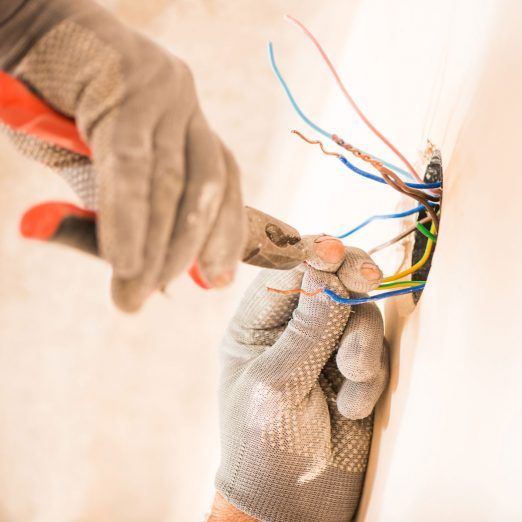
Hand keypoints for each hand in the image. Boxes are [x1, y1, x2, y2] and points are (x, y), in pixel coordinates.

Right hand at [0, 0, 243, 310]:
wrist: (29, 40)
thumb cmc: (63, 110)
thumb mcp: (94, 170)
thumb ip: (116, 214)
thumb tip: (132, 270)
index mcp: (189, 124)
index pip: (224, 183)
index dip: (225, 233)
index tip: (219, 278)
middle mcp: (185, 106)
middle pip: (202, 187)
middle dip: (181, 249)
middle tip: (151, 294)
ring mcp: (162, 93)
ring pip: (170, 180)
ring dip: (155, 242)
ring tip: (135, 285)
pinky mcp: (127, 87)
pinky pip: (130, 165)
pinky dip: (127, 216)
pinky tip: (123, 256)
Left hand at [215, 238, 387, 521]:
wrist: (295, 503)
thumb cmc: (264, 443)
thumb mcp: (277, 383)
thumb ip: (309, 329)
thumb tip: (333, 273)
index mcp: (255, 325)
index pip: (284, 274)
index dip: (310, 256)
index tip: (334, 250)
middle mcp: (290, 329)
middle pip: (327, 282)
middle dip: (348, 280)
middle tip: (368, 277)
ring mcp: (325, 347)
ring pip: (357, 315)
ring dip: (359, 348)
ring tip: (349, 382)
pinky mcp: (355, 369)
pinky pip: (376, 350)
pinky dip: (369, 378)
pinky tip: (351, 409)